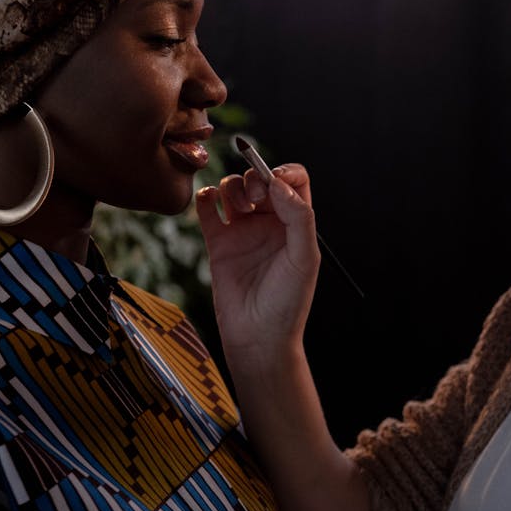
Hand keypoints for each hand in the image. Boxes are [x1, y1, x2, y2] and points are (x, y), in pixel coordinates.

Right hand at [195, 164, 320, 371]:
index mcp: (296, 224)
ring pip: (233, 189)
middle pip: (260, 179)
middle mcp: (270, 223)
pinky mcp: (218, 243)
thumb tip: (278, 183)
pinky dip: (205, 196)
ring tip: (238, 208)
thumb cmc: (288, 302)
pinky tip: (209, 201)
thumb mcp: (304, 258)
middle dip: (255, 178)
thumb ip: (299, 217)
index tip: (273, 182)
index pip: (293, 181)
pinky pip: (208, 209)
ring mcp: (243, 231)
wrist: (258, 338)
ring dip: (232, 186)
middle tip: (254, 198)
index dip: (283, 172)